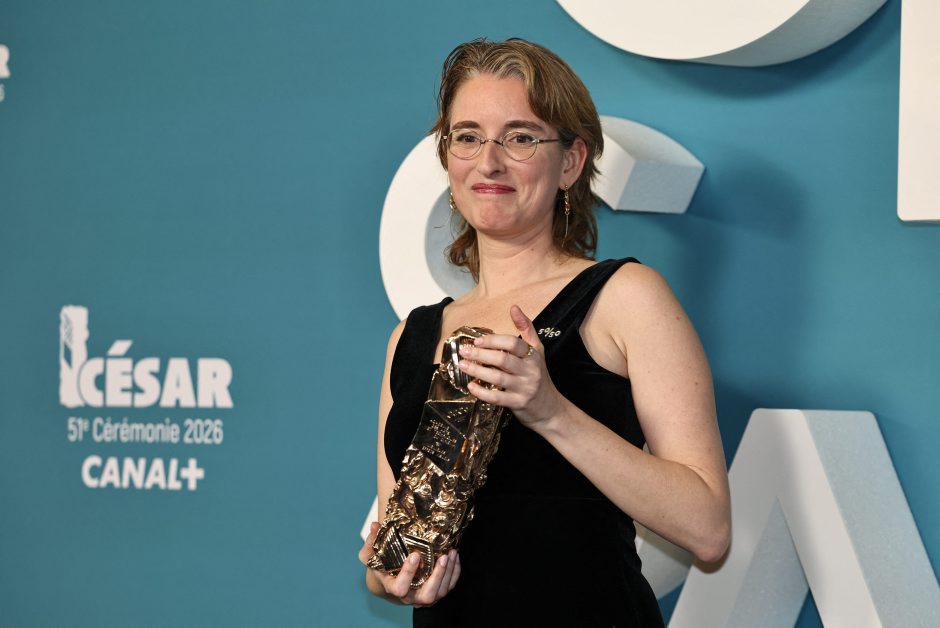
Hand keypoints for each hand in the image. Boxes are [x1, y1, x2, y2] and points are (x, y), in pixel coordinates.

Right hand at [359, 521, 460, 605]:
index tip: (415, 555)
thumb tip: (374, 526)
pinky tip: (455, 557)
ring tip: (451, 553)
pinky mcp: (436, 592)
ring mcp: (424, 597)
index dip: (408, 574)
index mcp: (393, 588)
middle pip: (427, 596)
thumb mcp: (371, 555)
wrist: (391, 580)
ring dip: (448, 573)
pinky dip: (454, 572)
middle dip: (437, 577)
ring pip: (440, 592)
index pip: (400, 588)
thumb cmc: (381, 566)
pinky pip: (449, 587)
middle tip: (442, 557)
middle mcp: (410, 597)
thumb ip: (371, 542)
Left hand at [458, 305, 565, 428]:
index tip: (477, 340)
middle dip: (481, 354)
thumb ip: (526, 328)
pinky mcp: (518, 403)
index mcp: (533, 356)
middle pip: (503, 359)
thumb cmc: (539, 376)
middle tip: (464, 351)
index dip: (494, 340)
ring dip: (478, 371)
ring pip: (498, 378)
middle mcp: (530, 371)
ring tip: (463, 365)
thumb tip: (514, 307)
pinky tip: (471, 386)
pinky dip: (482, 392)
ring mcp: (524, 388)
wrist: (550, 408)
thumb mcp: (537, 351)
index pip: (513, 344)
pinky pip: (497, 398)